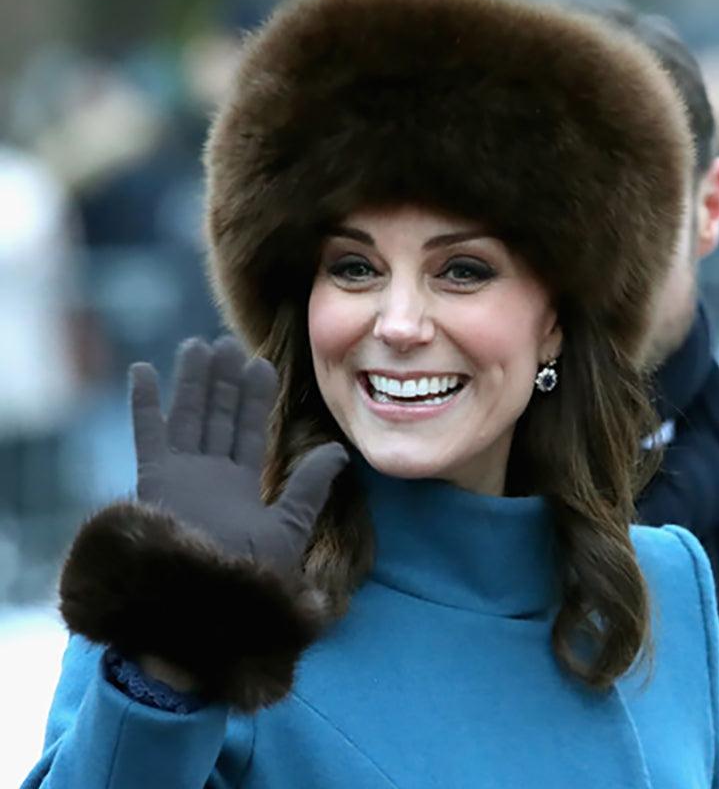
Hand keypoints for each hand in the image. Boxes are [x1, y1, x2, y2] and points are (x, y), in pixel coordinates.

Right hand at [130, 336, 347, 572]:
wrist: (204, 609)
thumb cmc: (248, 579)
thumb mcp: (289, 526)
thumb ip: (309, 486)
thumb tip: (341, 451)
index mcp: (241, 486)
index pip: (249, 430)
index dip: (255, 397)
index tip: (260, 363)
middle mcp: (209, 476)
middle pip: (217, 417)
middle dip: (223, 381)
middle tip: (227, 342)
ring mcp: (179, 477)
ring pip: (187, 417)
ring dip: (192, 382)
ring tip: (198, 345)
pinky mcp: (153, 483)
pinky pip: (147, 435)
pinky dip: (145, 403)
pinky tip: (145, 370)